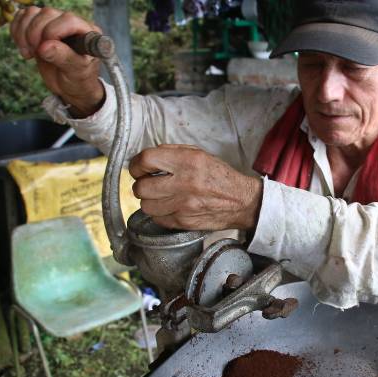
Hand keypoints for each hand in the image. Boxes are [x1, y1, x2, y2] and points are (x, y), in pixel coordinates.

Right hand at [10, 6, 104, 117]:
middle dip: (35, 34)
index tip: (45, 50)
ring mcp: (54, 23)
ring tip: (30, 52)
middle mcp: (71, 24)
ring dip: (24, 33)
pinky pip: (22, 17)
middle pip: (47, 14)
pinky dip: (17, 30)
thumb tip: (45, 46)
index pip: (68, 19)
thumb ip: (64, 58)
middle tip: (36, 53)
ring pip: (32, 13)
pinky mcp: (39, 27)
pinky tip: (24, 47)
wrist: (69, 86)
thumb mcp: (76, 72)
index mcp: (87, 32)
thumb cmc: (79, 79)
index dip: (52, 32)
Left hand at [129, 145, 262, 230]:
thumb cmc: (219, 176)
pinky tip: (170, 207)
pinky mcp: (184, 222)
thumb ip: (172, 153)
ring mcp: (183, 205)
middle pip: (141, 187)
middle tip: (149, 184)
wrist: (241, 201)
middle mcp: (184, 183)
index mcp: (187, 161)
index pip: (146, 160)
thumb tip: (146, 159)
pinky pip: (158, 219)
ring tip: (160, 196)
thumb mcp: (199, 154)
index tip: (138, 169)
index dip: (136, 165)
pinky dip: (160, 213)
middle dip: (141, 185)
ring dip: (149, 201)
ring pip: (146, 206)